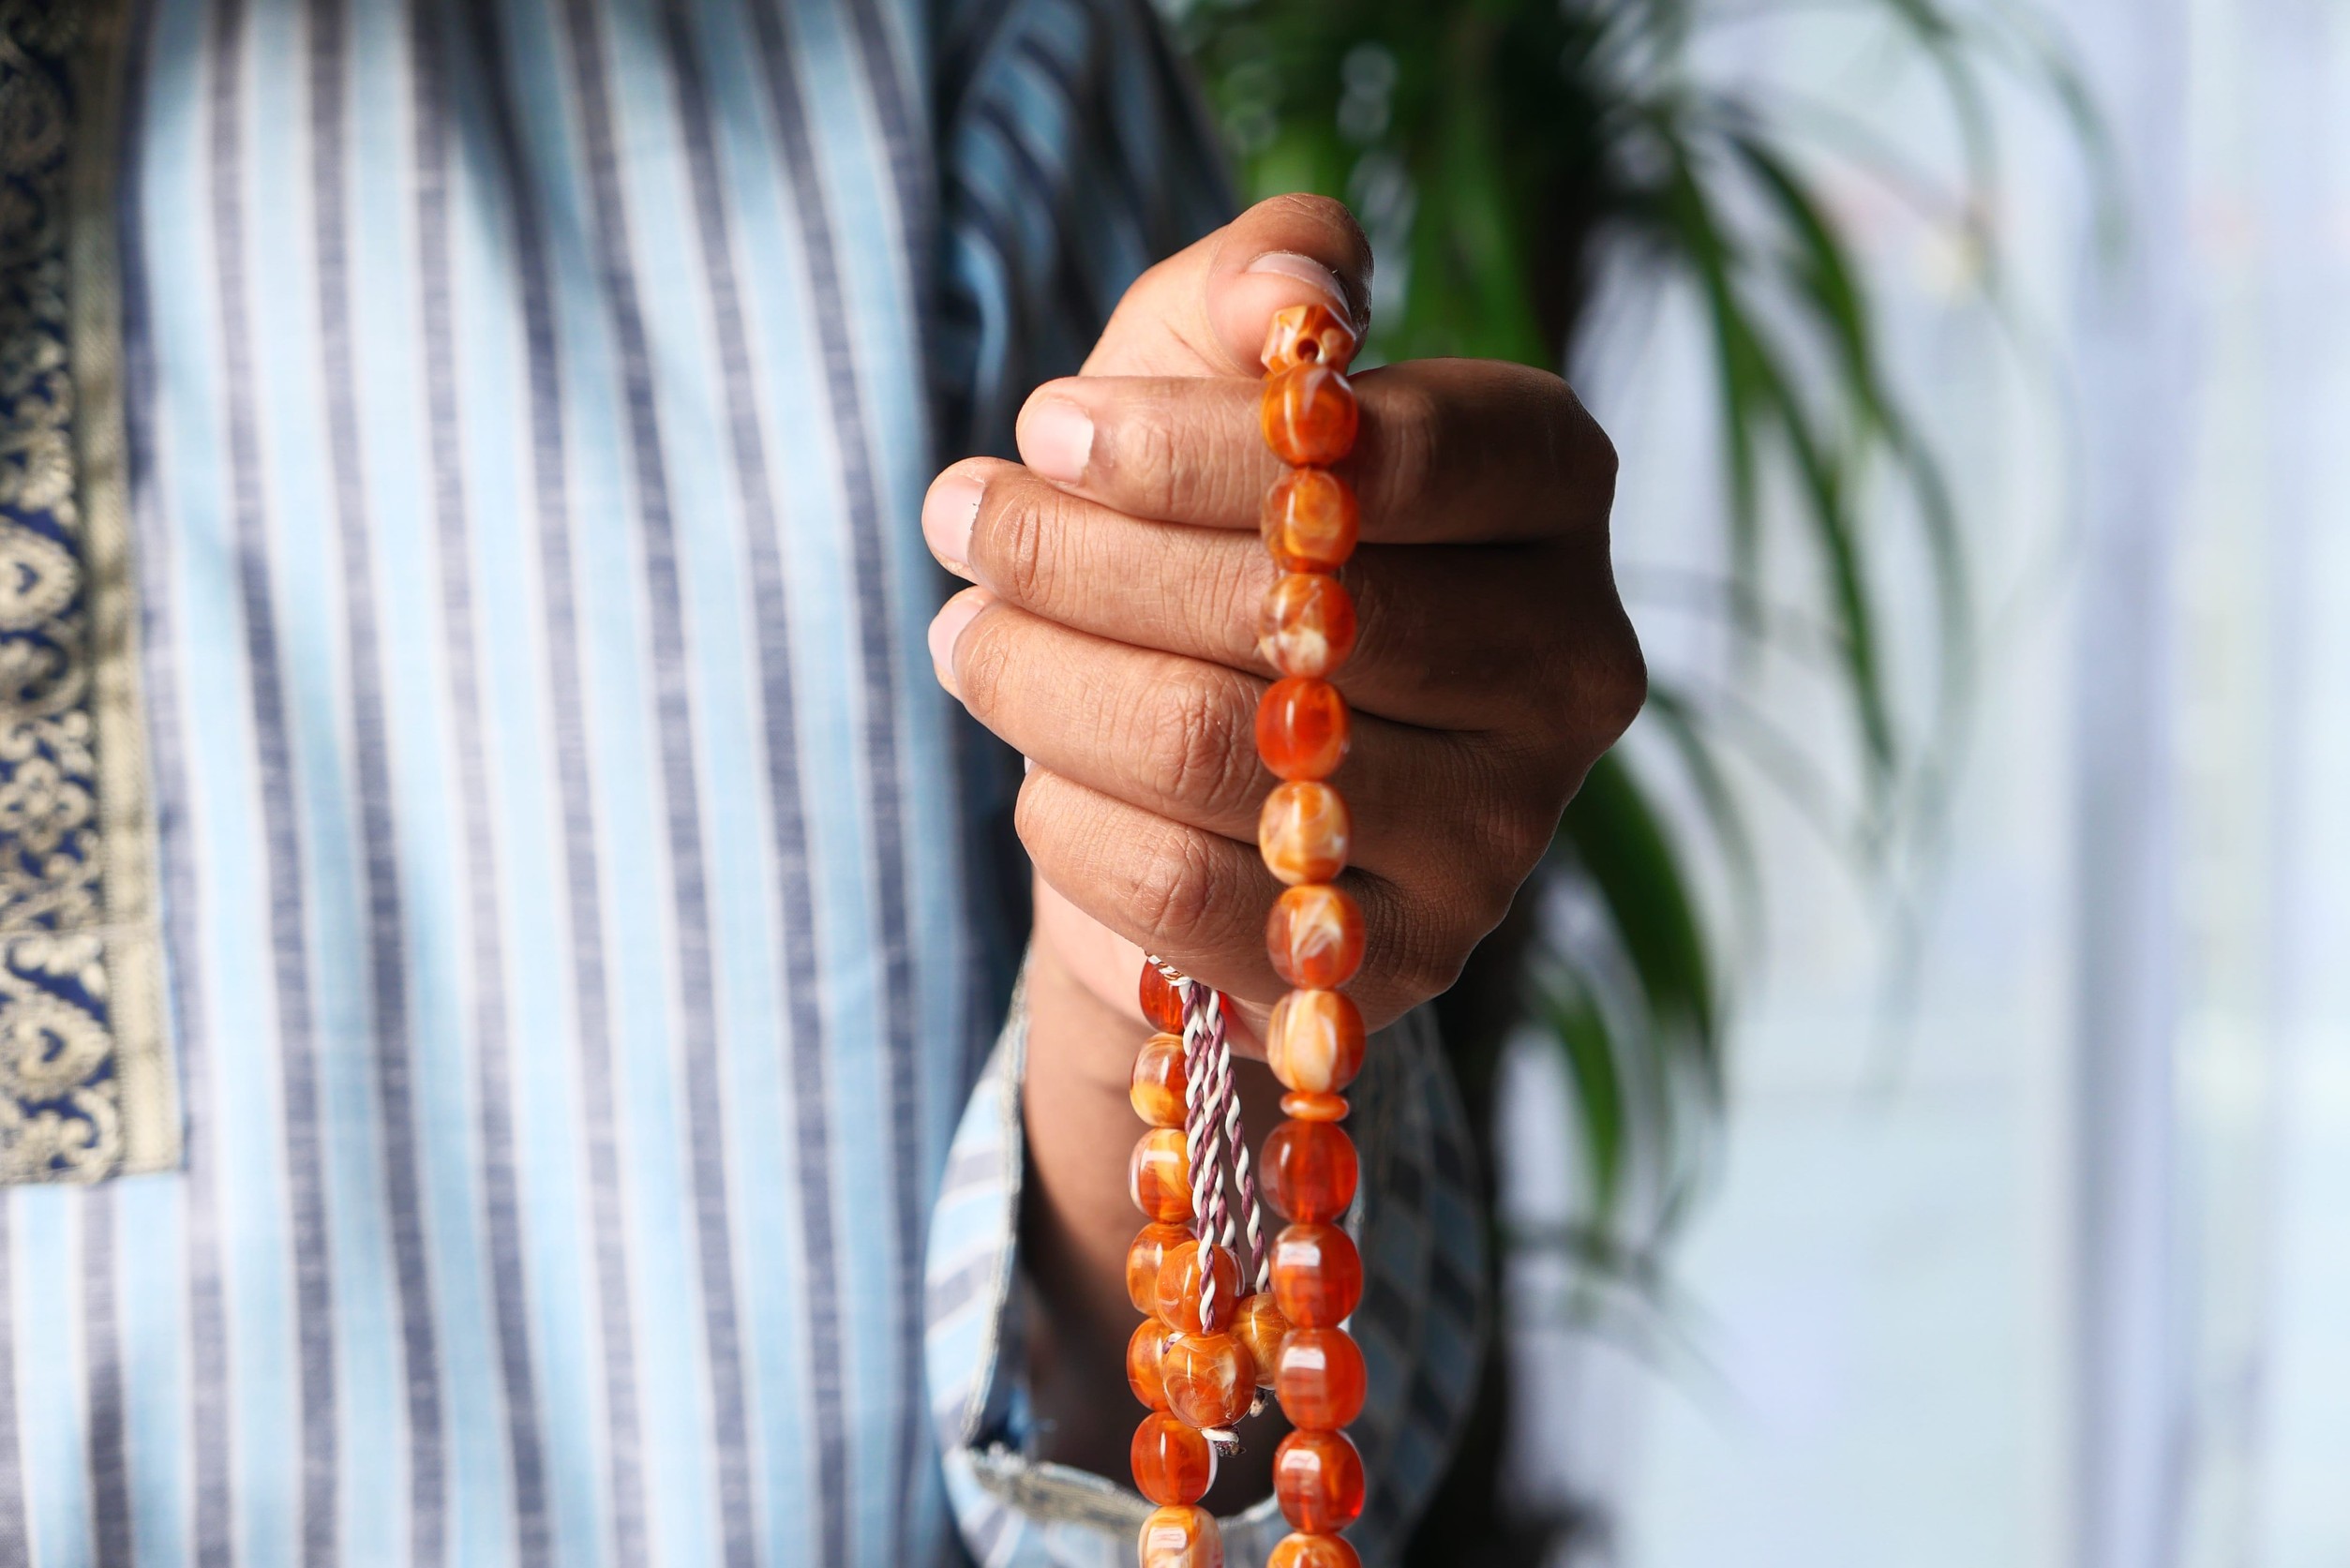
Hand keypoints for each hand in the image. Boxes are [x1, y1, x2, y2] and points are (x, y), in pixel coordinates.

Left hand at [923, 195, 1641, 1041]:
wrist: (1214, 767)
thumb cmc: (1215, 530)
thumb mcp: (1217, 367)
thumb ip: (1261, 283)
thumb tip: (1299, 286)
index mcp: (1553, 495)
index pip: (1396, 457)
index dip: (1195, 443)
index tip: (1043, 425)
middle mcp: (1565, 667)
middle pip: (1291, 610)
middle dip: (1081, 558)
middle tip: (963, 518)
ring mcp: (1502, 835)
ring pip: (1212, 748)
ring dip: (1042, 682)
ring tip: (968, 632)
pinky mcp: (1403, 963)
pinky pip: (1183, 892)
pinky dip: (1071, 820)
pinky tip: (1033, 771)